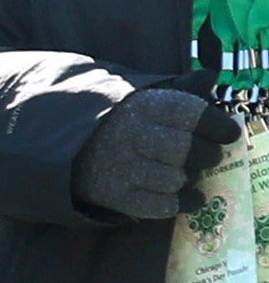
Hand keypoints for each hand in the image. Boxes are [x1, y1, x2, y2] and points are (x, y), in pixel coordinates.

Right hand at [75, 82, 239, 222]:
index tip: (229, 132)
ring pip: (176, 179)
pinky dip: (182, 202)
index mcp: (139, 105)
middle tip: (209, 156)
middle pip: (188, 151)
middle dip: (207, 155)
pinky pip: (161, 205)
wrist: (54, 143)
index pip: (190, 113)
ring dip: (187, 178)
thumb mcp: (138, 96)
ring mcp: (120, 168)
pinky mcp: (113, 195)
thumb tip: (211, 77)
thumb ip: (178, 89)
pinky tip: (191, 197)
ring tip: (185, 172)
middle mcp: (130, 135)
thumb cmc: (110, 120)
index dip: (216, 124)